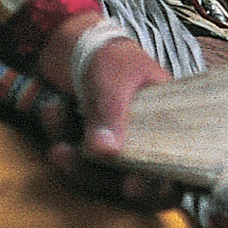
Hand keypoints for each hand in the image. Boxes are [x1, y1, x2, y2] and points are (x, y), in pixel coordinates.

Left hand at [38, 13, 178, 209]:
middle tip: (67, 156)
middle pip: (132, 181)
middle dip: (97, 175)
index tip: (132, 186)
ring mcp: (115, 146)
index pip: (174, 166)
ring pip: (100, 177)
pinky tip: (53, 112)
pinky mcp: (88, 147)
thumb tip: (105, 153)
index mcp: (167, 123)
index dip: (159, 185)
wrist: (71, 41)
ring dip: (73, 161)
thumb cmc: (107, 53)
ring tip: (54, 124)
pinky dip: (60, 141)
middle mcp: (145, 140)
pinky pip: (76, 162)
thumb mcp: (113, 79)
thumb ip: (110, 114)